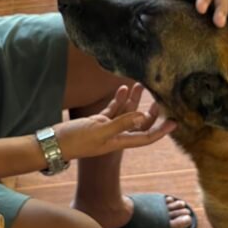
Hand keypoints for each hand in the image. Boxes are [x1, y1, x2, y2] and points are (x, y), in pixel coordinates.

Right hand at [52, 84, 175, 160]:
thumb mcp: (100, 130)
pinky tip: (121, 88)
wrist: (52, 143)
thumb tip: (143, 117)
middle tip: (161, 100)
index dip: (161, 131)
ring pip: (125, 114)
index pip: (146, 137)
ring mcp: (106, 129)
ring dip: (134, 100)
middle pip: (139, 125)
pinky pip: (112, 110)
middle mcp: (115, 136)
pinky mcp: (96, 122)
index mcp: (119, 142)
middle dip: (151, 113)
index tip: (175, 123)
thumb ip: (122, 123)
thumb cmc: (75, 140)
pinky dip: (118, 100)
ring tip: (141, 84)